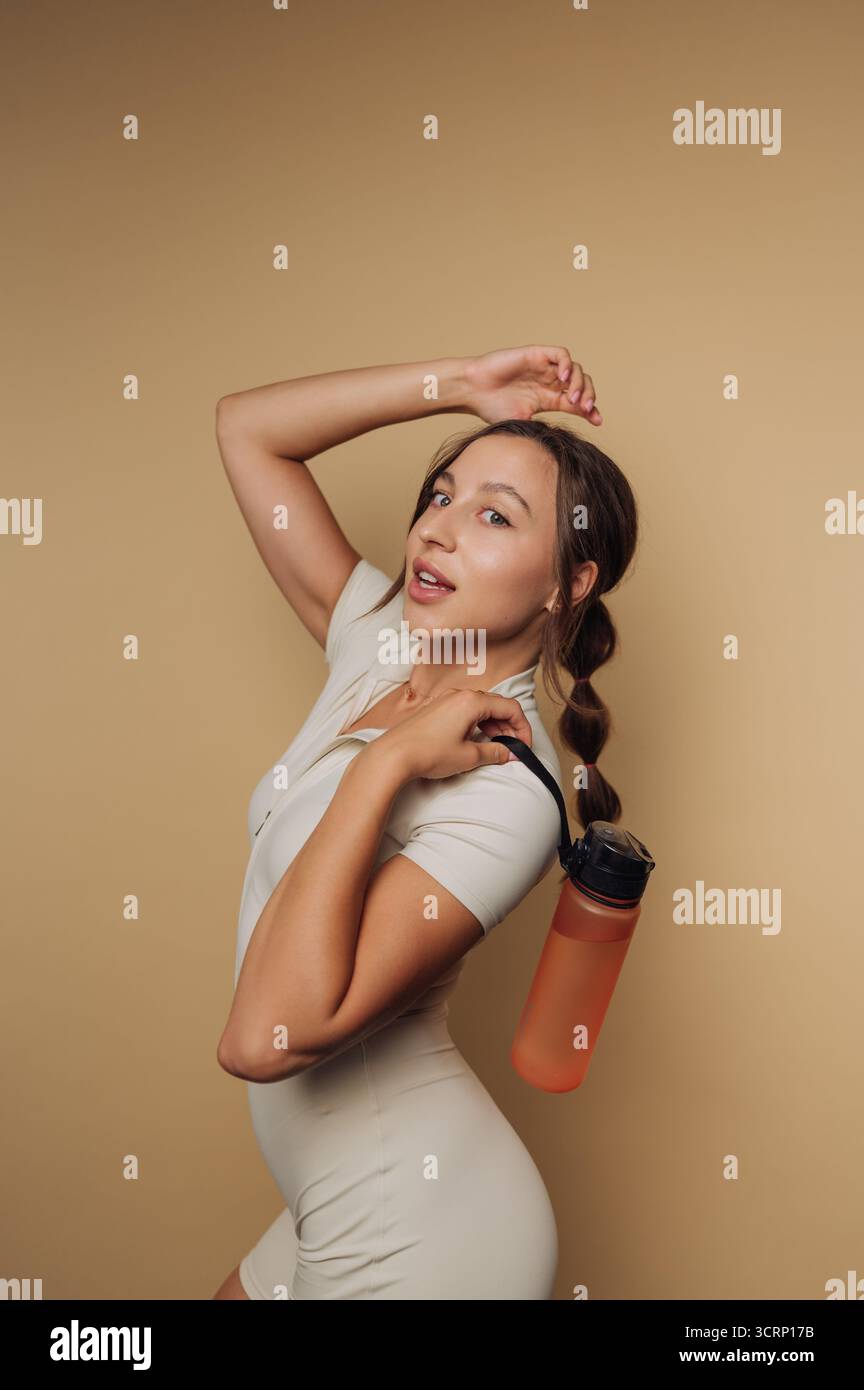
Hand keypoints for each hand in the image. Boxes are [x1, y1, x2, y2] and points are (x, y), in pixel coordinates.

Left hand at [361, 687, 532, 782]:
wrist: (393, 755)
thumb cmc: (428, 753)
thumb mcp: (468, 756)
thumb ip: (494, 752)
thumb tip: (510, 753)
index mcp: (472, 701)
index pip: (510, 707)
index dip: (523, 727)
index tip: (524, 746)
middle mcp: (460, 695)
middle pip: (497, 704)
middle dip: (510, 726)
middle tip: (514, 747)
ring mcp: (446, 700)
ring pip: (481, 707)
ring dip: (494, 724)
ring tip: (498, 746)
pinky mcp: (436, 709)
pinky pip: (465, 710)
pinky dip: (478, 723)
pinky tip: (477, 739)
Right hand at [464, 345, 601, 425]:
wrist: (473, 391)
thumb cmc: (491, 408)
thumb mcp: (522, 422)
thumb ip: (541, 427)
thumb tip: (560, 440)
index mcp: (548, 400)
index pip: (577, 404)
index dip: (590, 411)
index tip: (598, 421)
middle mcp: (549, 382)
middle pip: (581, 385)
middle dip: (589, 396)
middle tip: (587, 408)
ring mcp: (544, 368)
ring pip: (575, 369)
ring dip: (580, 383)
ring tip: (574, 398)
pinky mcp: (537, 354)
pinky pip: (561, 355)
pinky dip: (568, 365)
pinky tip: (563, 380)